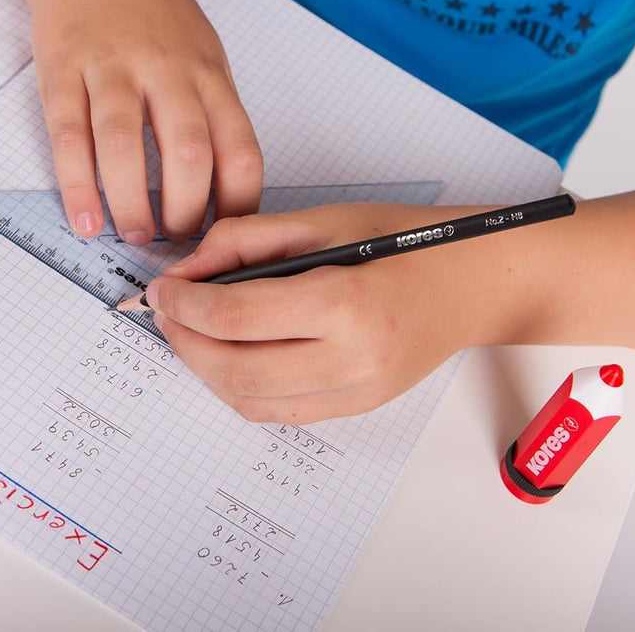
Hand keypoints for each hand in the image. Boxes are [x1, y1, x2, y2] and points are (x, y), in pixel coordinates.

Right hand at [21, 0, 262, 241]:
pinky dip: (77, 185)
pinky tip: (86, 218)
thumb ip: (215, 117)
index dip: (239, 204)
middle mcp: (165, 71)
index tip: (227, 234)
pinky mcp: (63, 70)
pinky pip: (69, 135)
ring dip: (132, 204)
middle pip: (187, 153)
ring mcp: (112, 68)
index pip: (240, 151)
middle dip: (185, 212)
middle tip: (177, 239)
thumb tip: (227, 195)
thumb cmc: (155, 15)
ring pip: (123, 147)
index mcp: (209, 75)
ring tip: (136, 233)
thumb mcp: (205, 57)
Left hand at [145, 203, 494, 422]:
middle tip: (167, 313)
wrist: (472, 284)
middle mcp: (352, 360)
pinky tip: (233, 354)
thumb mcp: (326, 221)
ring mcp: (357, 393)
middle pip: (234, 370)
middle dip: (185, 343)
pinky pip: (280, 413)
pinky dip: (242, 388)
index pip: (236, 316)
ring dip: (207, 370)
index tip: (162, 289)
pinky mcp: (358, 408)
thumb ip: (249, 240)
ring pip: (250, 401)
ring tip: (193, 334)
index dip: (183, 304)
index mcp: (346, 302)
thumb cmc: (409, 242)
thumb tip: (189, 271)